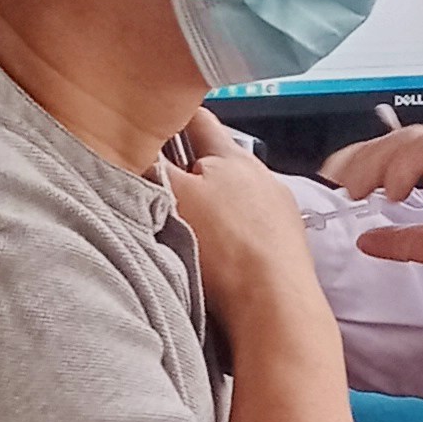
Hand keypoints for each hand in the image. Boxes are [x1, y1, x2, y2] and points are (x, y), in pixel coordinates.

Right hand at [162, 109, 321, 326]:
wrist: (275, 304)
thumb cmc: (227, 248)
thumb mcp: (174, 197)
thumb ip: (153, 167)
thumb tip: (137, 149)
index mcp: (232, 156)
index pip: (197, 119)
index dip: (171, 117)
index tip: (153, 122)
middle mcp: (261, 176)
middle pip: (214, 161)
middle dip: (188, 170)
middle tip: (160, 185)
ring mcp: (278, 210)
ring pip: (232, 196)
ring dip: (212, 204)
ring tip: (189, 226)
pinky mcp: (284, 243)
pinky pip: (248, 227)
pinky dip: (231, 233)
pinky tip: (217, 254)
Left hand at [320, 126, 422, 356]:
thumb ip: (401, 240)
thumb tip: (364, 238)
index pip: (405, 141)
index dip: (365, 151)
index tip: (336, 171)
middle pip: (413, 135)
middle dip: (372, 155)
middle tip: (346, 184)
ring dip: (399, 161)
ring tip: (382, 191)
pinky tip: (414, 200)